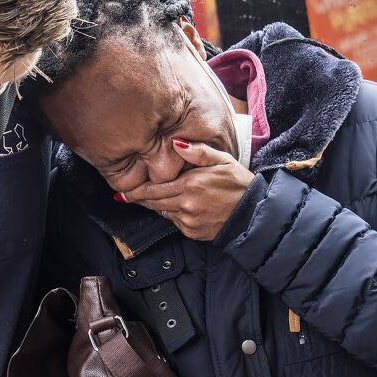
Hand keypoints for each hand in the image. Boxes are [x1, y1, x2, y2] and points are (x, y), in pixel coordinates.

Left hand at [120, 138, 254, 240]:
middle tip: (126, 197)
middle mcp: (186, 204)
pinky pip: (176, 223)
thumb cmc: (238, 183)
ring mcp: (189, 221)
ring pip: (163, 213)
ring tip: (157, 198)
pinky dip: (174, 215)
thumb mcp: (221, 160)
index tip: (122, 193)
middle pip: (153, 203)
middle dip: (140, 199)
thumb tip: (175, 143)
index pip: (153, 189)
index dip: (136, 192)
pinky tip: (184, 207)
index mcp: (190, 185)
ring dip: (158, 206)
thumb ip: (197, 152)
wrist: (254, 212)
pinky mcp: (193, 233)